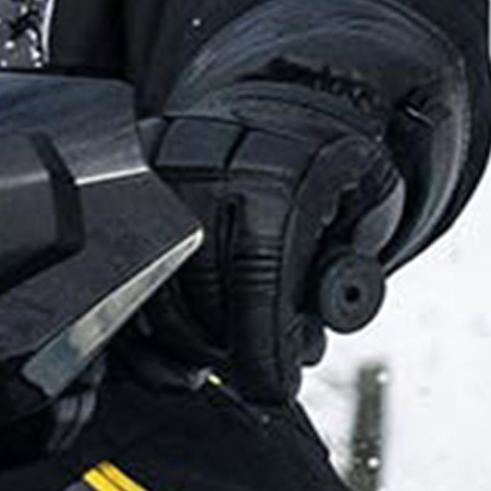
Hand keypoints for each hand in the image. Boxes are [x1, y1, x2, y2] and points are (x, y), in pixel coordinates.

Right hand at [140, 79, 403, 402]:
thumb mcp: (371, 209)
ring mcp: (157, 173)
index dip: (262, 352)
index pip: (257, 283)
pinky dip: (141, 325)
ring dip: (182, 346)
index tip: (272, 391)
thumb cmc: (334, 169)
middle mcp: (206, 169)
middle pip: (197, 297)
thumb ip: (349, 277)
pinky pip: (118, 272)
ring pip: (149, 293)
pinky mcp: (126, 183)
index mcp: (274, 175)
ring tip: (217, 362)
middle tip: (256, 375)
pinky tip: (172, 348)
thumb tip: (301, 344)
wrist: (290, 99)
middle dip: (227, 353)